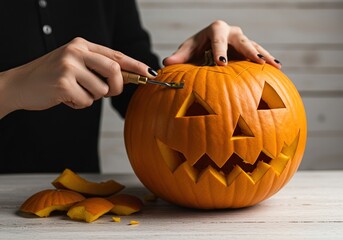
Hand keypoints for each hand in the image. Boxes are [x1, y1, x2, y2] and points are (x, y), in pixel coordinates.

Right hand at [0, 37, 156, 116]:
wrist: (20, 84)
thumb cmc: (52, 77)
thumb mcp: (75, 64)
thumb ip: (97, 67)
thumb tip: (127, 78)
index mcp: (82, 45)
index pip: (116, 55)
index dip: (136, 65)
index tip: (151, 73)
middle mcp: (76, 51)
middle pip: (114, 71)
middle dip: (117, 87)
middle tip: (108, 92)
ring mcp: (68, 66)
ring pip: (100, 90)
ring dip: (91, 97)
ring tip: (75, 92)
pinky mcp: (62, 83)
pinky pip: (86, 102)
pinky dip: (79, 104)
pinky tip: (65, 97)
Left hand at [163, 20, 280, 68]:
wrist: (206, 48)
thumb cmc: (196, 49)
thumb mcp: (187, 52)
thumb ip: (179, 57)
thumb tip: (166, 63)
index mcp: (215, 30)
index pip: (217, 38)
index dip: (219, 50)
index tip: (221, 63)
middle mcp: (231, 32)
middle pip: (241, 40)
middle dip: (248, 50)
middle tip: (256, 61)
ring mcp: (242, 40)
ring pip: (255, 46)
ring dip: (264, 56)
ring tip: (274, 66)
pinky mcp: (249, 49)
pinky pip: (260, 54)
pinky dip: (268, 60)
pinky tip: (278, 69)